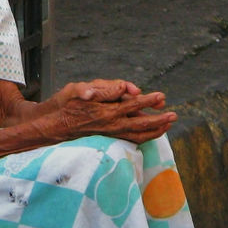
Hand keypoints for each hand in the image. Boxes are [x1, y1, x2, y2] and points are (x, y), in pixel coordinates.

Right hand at [48, 88, 175, 143]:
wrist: (53, 125)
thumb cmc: (65, 105)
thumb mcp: (78, 90)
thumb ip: (102, 89)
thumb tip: (124, 87)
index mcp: (106, 112)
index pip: (132, 106)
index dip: (148, 100)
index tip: (161, 97)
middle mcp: (110, 125)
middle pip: (141, 124)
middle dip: (159, 119)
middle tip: (174, 115)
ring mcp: (110, 133)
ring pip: (138, 135)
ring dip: (155, 130)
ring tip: (168, 125)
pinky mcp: (108, 137)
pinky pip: (131, 140)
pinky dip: (144, 137)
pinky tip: (151, 134)